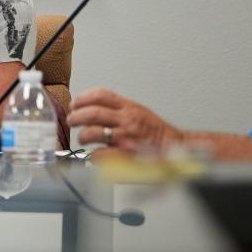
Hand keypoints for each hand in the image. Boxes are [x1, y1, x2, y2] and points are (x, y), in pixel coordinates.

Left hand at [67, 88, 182, 153]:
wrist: (180, 151)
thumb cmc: (159, 135)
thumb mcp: (140, 113)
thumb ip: (120, 109)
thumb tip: (95, 108)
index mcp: (130, 108)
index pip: (101, 95)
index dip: (83, 98)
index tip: (74, 103)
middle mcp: (127, 120)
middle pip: (92, 112)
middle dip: (76, 116)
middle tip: (71, 121)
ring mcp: (126, 138)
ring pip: (93, 132)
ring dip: (83, 136)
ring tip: (82, 138)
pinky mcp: (126, 156)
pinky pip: (101, 154)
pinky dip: (93, 155)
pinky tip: (94, 156)